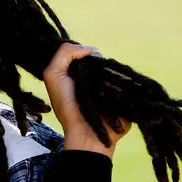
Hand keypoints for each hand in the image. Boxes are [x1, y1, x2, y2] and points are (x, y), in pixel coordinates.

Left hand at [43, 43, 130, 158]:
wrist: (86, 133)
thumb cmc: (68, 106)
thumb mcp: (53, 75)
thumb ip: (65, 53)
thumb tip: (91, 48)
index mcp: (77, 74)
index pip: (84, 54)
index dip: (85, 52)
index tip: (87, 55)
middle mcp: (93, 79)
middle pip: (101, 60)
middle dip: (100, 61)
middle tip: (98, 68)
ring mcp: (109, 88)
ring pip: (115, 69)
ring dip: (112, 71)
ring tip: (107, 79)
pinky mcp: (123, 96)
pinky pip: (127, 82)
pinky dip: (124, 80)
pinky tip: (121, 81)